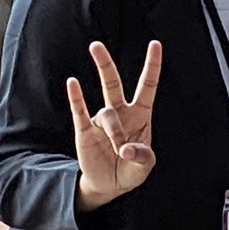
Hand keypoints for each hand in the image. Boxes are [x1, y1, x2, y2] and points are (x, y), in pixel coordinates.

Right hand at [67, 40, 160, 208]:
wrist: (110, 185)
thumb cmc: (132, 169)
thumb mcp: (144, 166)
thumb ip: (141, 156)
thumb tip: (124, 148)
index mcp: (141, 115)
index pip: (147, 85)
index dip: (152, 65)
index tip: (155, 44)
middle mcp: (120, 112)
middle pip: (112, 83)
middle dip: (104, 65)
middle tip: (96, 45)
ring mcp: (101, 120)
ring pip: (106, 113)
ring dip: (114, 130)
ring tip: (118, 148)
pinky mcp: (85, 130)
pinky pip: (79, 111)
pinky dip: (76, 97)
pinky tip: (73, 83)